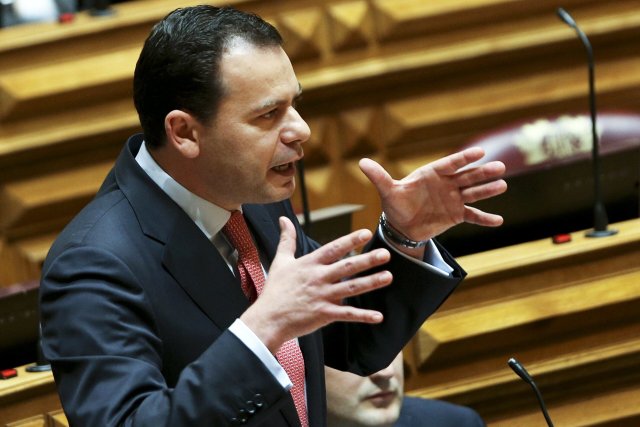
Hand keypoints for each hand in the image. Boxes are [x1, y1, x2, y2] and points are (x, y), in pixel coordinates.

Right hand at [240, 217, 392, 352]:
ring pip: (351, 288)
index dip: (350, 241)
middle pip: (347, 267)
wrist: (268, 318)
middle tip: (386, 254)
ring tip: (388, 277)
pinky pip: (347, 314)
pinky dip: (363, 316)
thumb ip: (287, 239)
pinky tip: (378, 316)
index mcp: (310, 264)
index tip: (366, 233)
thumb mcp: (281, 261)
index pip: (333, 249)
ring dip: (371, 283)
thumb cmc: (275, 290)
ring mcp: (322, 296)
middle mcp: (318, 278)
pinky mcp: (324, 314)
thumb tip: (283, 218)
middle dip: (367, 260)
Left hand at [359, 147, 506, 241]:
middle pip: (467, 176)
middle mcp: (446, 184)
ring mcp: (453, 199)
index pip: (450, 164)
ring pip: (473, 194)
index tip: (480, 151)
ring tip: (502, 185)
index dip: (464, 158)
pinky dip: (485, 218)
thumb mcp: (387, 191)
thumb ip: (379, 177)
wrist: (402, 227)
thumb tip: (361, 161)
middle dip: (482, 172)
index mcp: (432, 174)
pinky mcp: (456, 215)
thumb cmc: (396, 204)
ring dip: (487, 190)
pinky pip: (473, 216)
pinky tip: (499, 221)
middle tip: (500, 167)